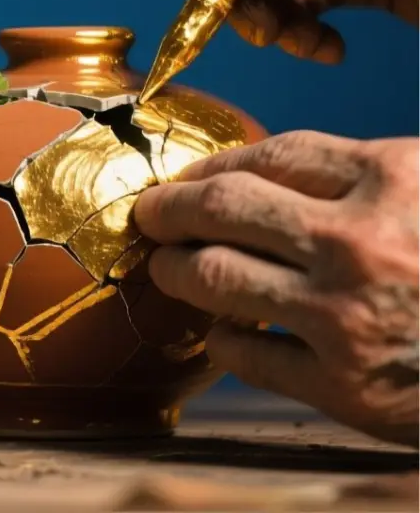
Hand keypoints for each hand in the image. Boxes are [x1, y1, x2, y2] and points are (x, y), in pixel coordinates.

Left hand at [133, 131, 418, 445]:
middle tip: (149, 214)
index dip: (216, 164)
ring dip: (176, 269)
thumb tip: (276, 176)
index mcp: (396, 179)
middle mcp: (360, 242)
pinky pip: (245, 355)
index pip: (273, 155)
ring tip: (167, 267)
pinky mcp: (344, 388)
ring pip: (215, 277)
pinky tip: (221, 331)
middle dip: (170, 207)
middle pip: (224, 207)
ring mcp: (346, 316)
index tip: (190, 176)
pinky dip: (220, 340)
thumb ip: (373, 179)